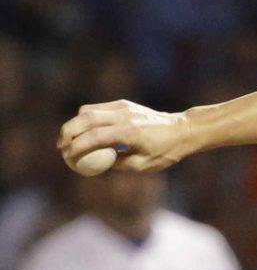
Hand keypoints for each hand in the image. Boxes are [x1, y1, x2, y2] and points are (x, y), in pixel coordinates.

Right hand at [58, 100, 192, 171]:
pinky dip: (85, 118)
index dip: (77, 147)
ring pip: (89, 110)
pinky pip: (98, 108)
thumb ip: (118, 164)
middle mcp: (125, 115)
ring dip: (74, 123)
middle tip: (61, 147)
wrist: (182, 130)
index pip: (95, 137)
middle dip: (68, 132)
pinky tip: (83, 131)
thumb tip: (96, 165)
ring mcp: (123, 106)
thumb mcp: (143, 166)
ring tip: (68, 139)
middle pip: (86, 118)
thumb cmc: (166, 151)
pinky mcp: (123, 104)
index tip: (67, 157)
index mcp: (130, 132)